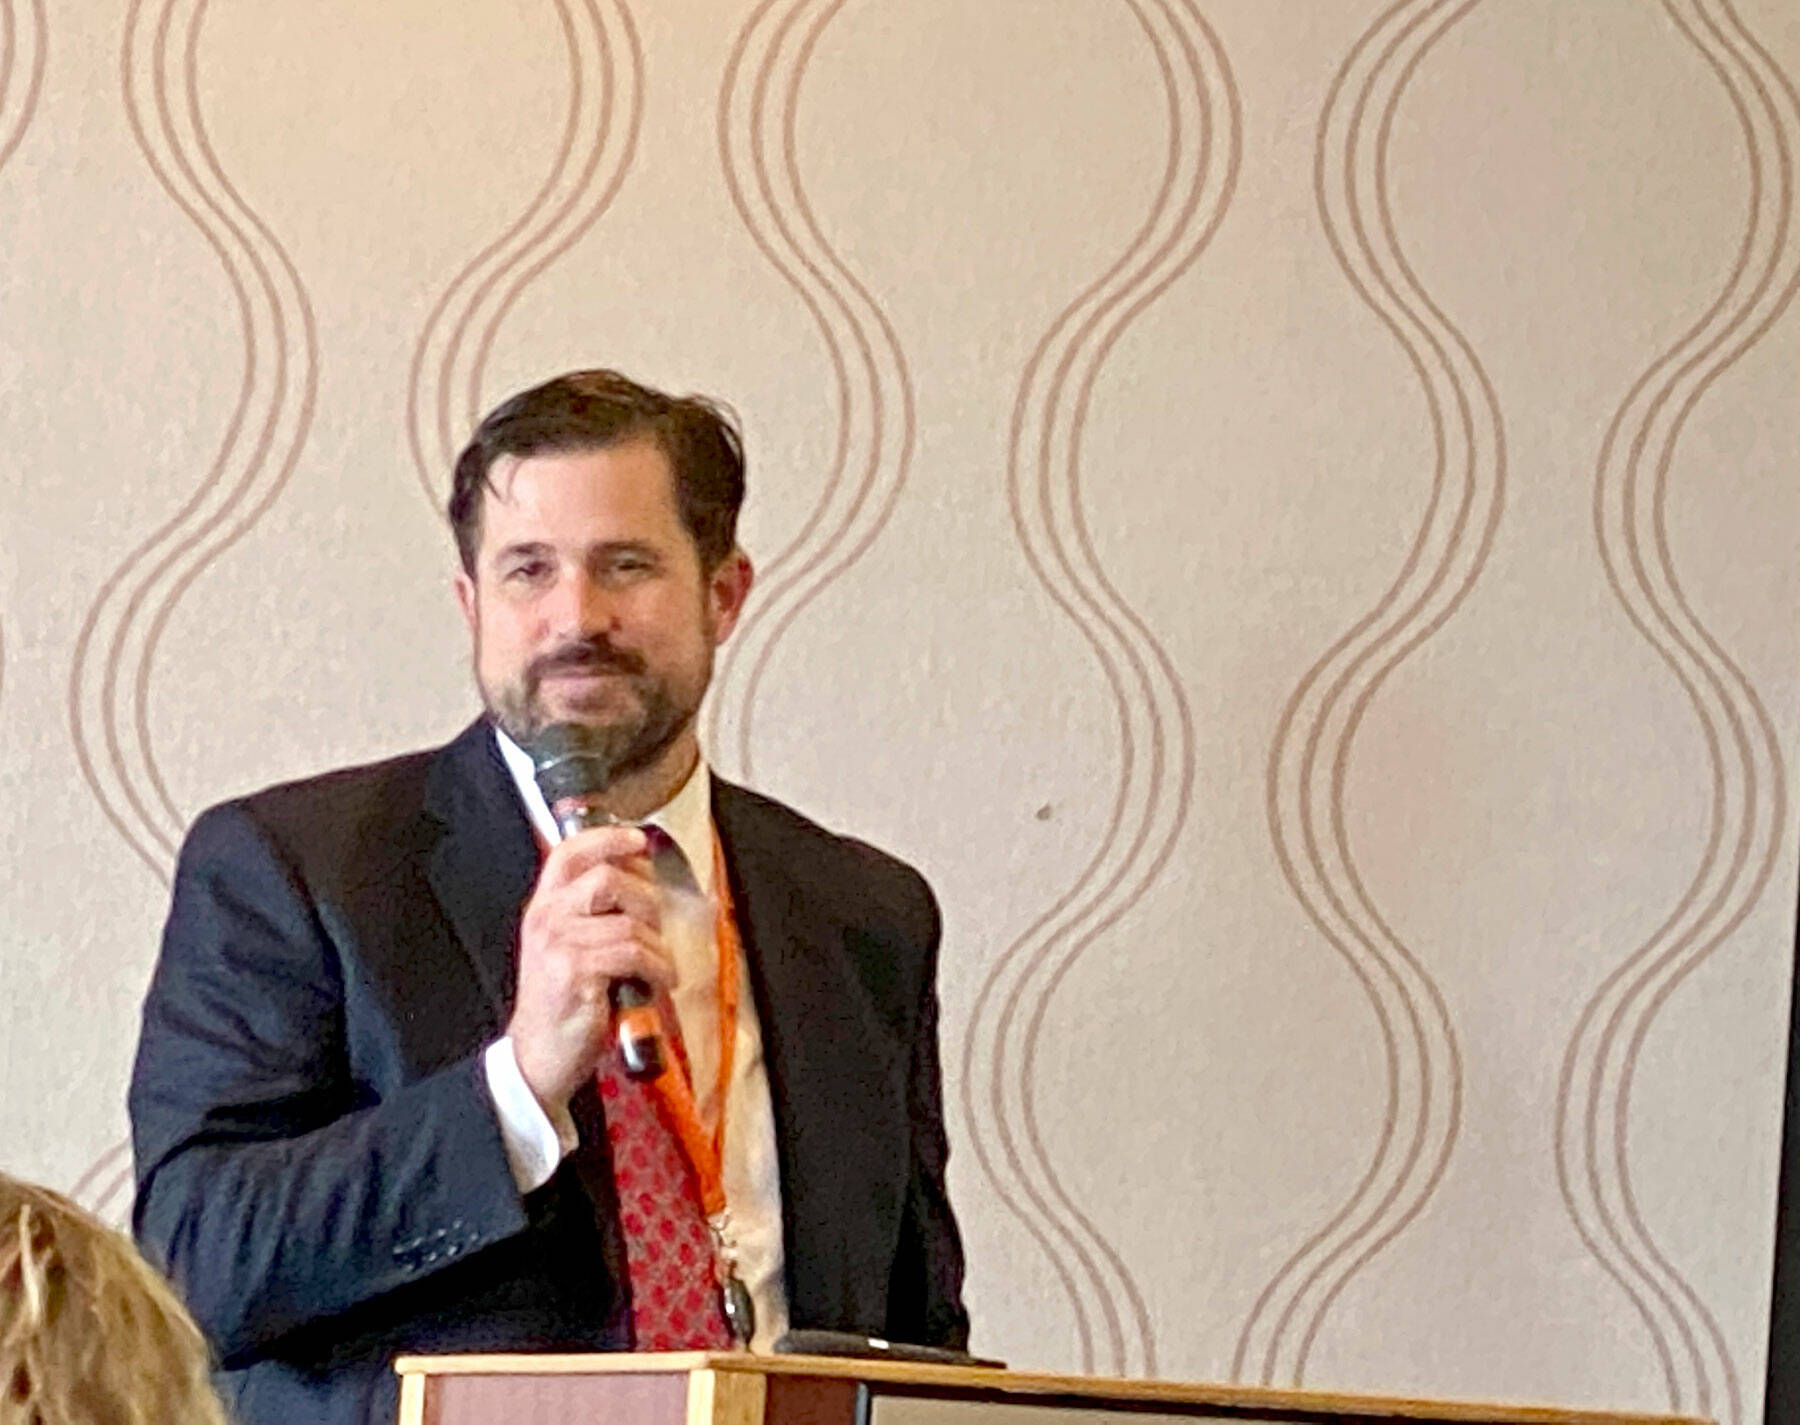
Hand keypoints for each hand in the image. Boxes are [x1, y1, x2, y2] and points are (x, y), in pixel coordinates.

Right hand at [507, 823, 673, 1113]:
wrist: (537, 1056)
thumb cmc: (562, 1002)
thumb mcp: (566, 948)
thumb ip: (591, 915)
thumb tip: (641, 883)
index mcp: (543, 907)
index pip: (568, 852)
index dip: (606, 837)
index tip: (637, 838)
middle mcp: (546, 918)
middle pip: (608, 878)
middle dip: (646, 899)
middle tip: (656, 925)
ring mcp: (560, 944)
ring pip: (629, 920)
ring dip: (658, 944)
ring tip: (661, 965)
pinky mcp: (577, 973)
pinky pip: (634, 953)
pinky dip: (658, 967)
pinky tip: (661, 981)